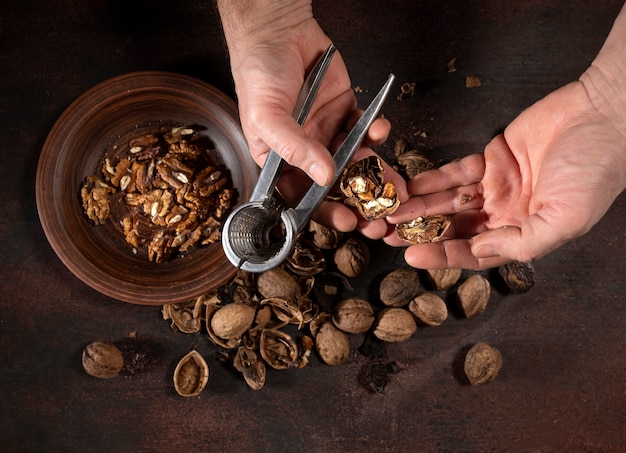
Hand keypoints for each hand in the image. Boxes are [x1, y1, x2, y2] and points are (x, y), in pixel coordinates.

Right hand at [217, 0, 390, 231]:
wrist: (278, 32)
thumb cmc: (259, 75)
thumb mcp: (266, 117)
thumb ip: (295, 148)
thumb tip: (325, 177)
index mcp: (281, 162)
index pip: (304, 196)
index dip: (327, 212)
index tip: (350, 221)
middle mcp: (306, 152)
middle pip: (336, 186)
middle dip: (360, 202)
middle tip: (384, 215)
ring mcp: (328, 133)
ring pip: (357, 162)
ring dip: (378, 175)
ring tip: (397, 186)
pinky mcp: (347, 113)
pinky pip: (366, 130)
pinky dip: (377, 132)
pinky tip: (380, 130)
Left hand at [385, 80, 625, 268]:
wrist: (604, 115)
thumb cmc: (595, 171)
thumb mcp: (565, 219)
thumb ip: (521, 241)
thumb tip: (480, 250)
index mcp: (523, 232)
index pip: (476, 252)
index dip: (443, 256)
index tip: (412, 257)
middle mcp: (506, 213)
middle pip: (456, 229)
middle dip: (422, 233)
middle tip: (388, 236)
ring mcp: (497, 185)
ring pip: (450, 202)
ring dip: (420, 207)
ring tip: (390, 212)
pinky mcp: (491, 157)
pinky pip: (455, 172)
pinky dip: (433, 179)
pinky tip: (411, 186)